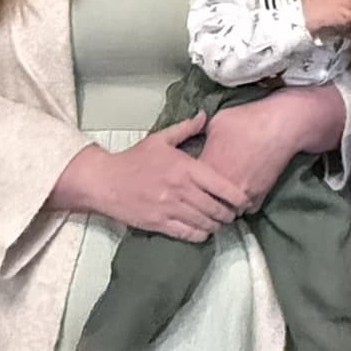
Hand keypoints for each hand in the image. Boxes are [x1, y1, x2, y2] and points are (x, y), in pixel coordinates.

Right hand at [49, 113, 249, 241]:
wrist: (105, 181)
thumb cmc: (134, 159)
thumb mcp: (160, 139)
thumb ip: (186, 128)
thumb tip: (205, 116)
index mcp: (184, 168)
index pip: (221, 186)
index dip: (238, 196)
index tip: (245, 200)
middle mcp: (180, 190)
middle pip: (216, 208)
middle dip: (229, 214)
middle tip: (234, 213)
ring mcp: (169, 208)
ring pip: (205, 223)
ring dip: (216, 225)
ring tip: (220, 222)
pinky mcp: (159, 224)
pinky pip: (188, 234)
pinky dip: (200, 234)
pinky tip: (203, 230)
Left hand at [199, 83, 343, 208]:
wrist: (280, 126)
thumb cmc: (246, 120)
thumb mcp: (217, 122)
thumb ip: (201, 136)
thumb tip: (194, 138)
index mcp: (208, 167)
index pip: (189, 188)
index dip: (188, 186)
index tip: (189, 182)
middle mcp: (223, 186)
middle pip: (206, 205)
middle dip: (204, 202)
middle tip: (203, 197)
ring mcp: (242, 194)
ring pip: (227, 211)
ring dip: (224, 207)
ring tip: (222, 200)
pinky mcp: (260, 196)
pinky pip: (247, 210)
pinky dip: (243, 206)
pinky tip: (241, 197)